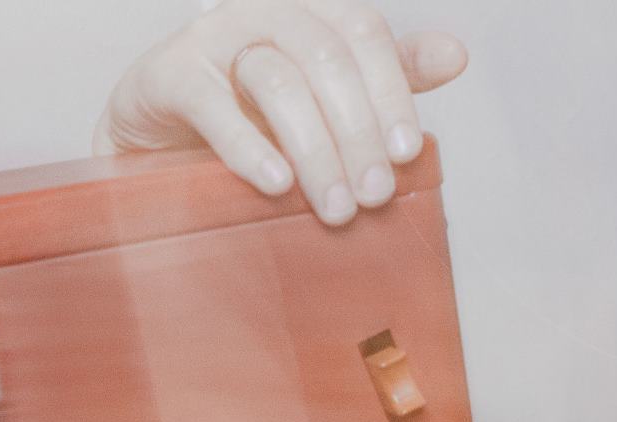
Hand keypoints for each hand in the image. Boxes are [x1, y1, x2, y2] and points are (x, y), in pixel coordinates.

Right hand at [94, 0, 468, 227]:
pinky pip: (212, 105)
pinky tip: (277, 185)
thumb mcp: (328, 96)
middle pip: (324, 57)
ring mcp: (214, 40)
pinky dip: (249, 147)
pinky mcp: (168, 75)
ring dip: (315, 150)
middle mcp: (265, 14)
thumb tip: (457, 53)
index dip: (391, 90)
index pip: (363, 31)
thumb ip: (388, 73)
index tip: (407, 154)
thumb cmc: (255, 115)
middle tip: (373, 198)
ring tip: (334, 208)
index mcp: (311, 12)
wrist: (159, 136)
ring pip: (276, 80)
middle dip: (357, 132)